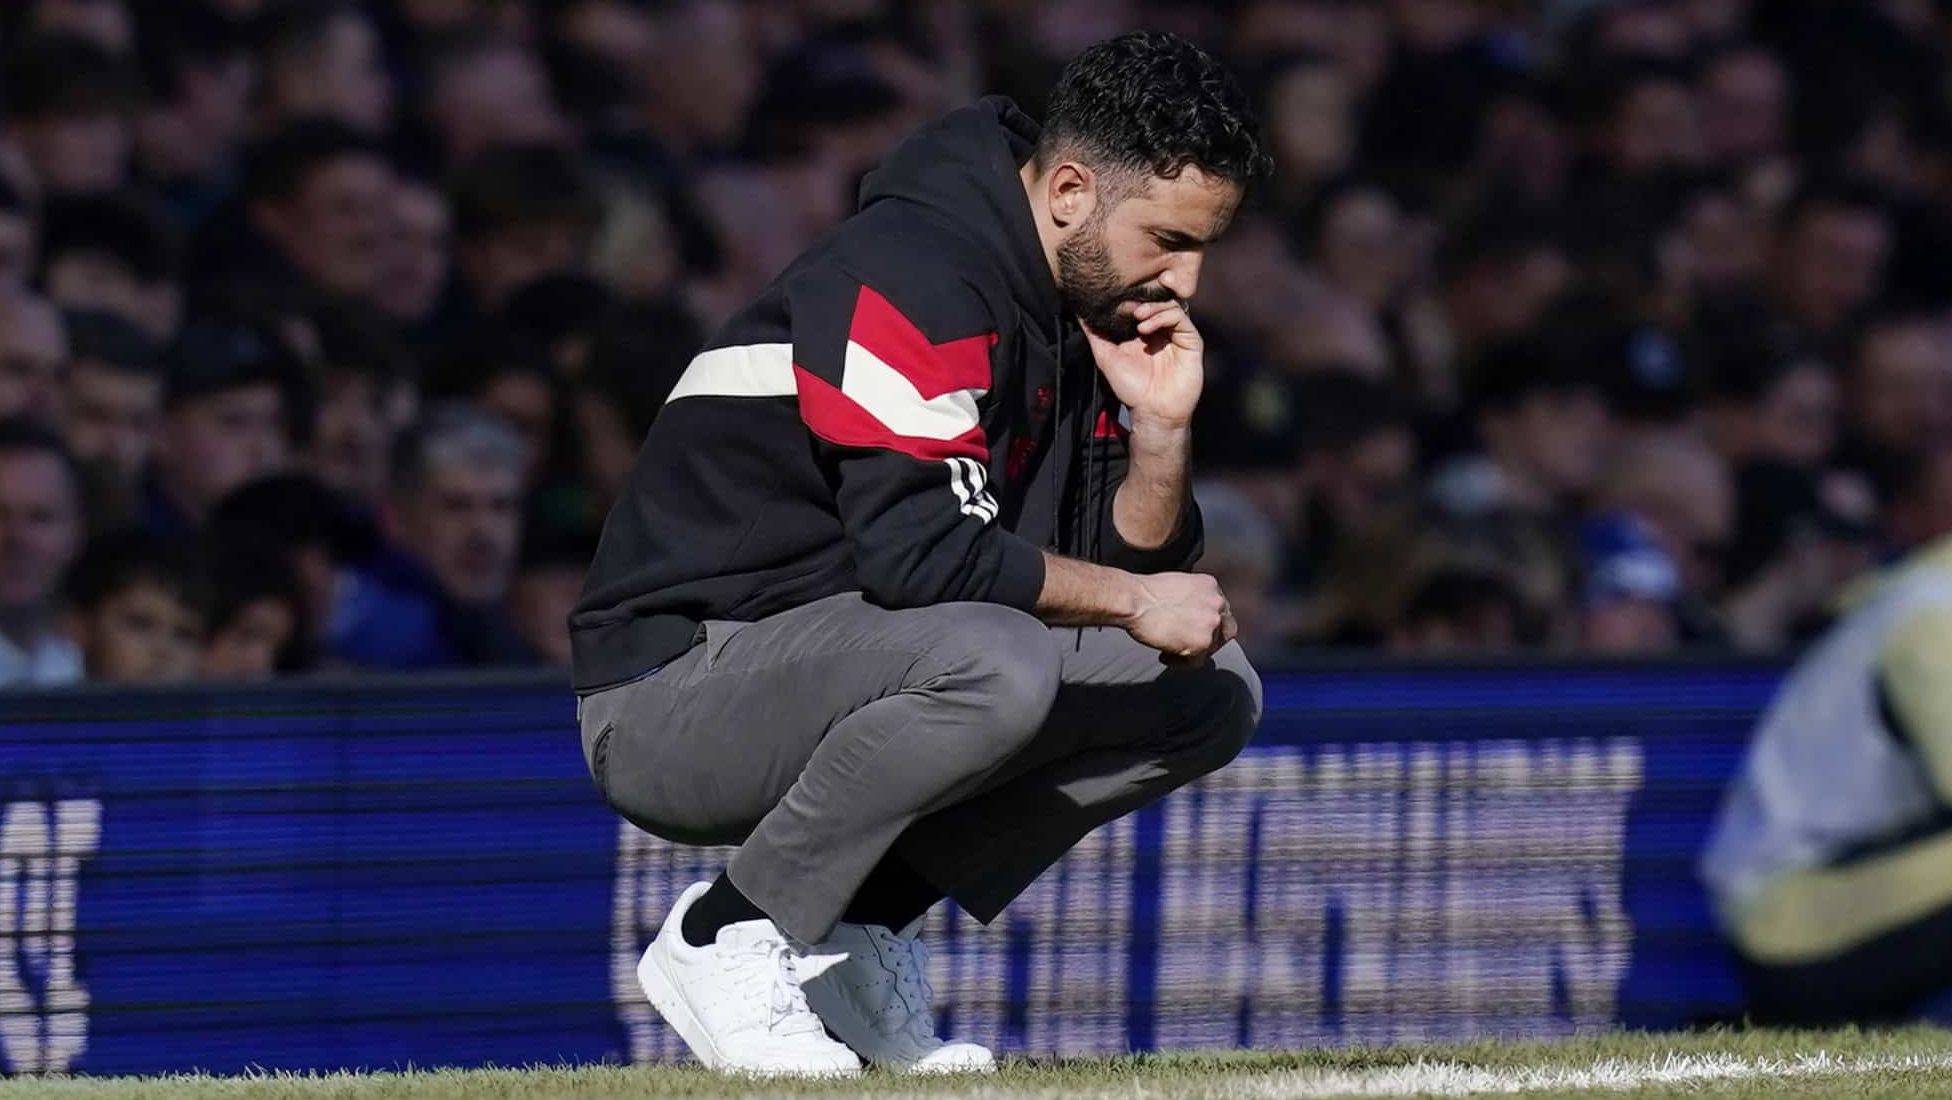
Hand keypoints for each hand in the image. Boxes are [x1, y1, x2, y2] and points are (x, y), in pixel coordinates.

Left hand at [1082, 299, 1203, 426]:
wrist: (1152, 411)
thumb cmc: (1131, 388)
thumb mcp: (1106, 357)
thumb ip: (1095, 335)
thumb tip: (1079, 314)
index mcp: (1144, 331)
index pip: (1141, 303)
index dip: (1130, 299)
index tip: (1115, 300)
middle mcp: (1162, 330)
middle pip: (1157, 300)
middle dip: (1142, 299)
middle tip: (1128, 307)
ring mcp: (1177, 334)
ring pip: (1170, 304)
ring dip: (1152, 307)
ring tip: (1137, 317)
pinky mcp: (1191, 340)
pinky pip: (1180, 318)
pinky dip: (1163, 316)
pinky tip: (1147, 328)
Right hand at [1124, 571, 1236, 662]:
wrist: (1133, 600)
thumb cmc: (1144, 593)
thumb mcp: (1178, 586)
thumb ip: (1193, 599)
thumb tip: (1190, 615)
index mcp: (1211, 586)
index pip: (1221, 610)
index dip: (1208, 624)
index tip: (1194, 630)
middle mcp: (1217, 602)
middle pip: (1226, 630)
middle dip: (1209, 641)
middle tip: (1189, 647)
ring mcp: (1212, 623)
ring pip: (1212, 647)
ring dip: (1193, 652)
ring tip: (1170, 650)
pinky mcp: (1203, 642)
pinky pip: (1197, 662)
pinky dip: (1180, 663)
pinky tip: (1164, 655)